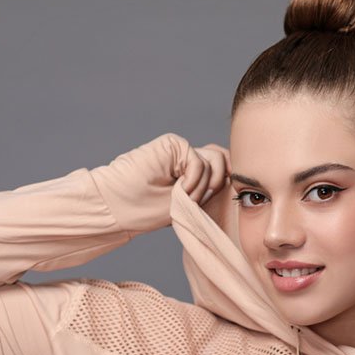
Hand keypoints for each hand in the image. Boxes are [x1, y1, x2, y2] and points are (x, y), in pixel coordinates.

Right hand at [89, 132, 230, 233]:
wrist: (119, 204)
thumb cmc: (146, 210)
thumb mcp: (187, 206)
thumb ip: (208, 192)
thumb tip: (234, 181)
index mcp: (193, 174)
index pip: (225, 169)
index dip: (227, 183)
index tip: (215, 202)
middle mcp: (189, 160)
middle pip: (225, 161)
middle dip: (219, 184)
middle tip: (199, 201)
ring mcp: (182, 151)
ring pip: (214, 163)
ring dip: (202, 187)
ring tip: (185, 199)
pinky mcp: (173, 144)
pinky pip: (199, 161)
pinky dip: (193, 180)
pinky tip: (180, 190)